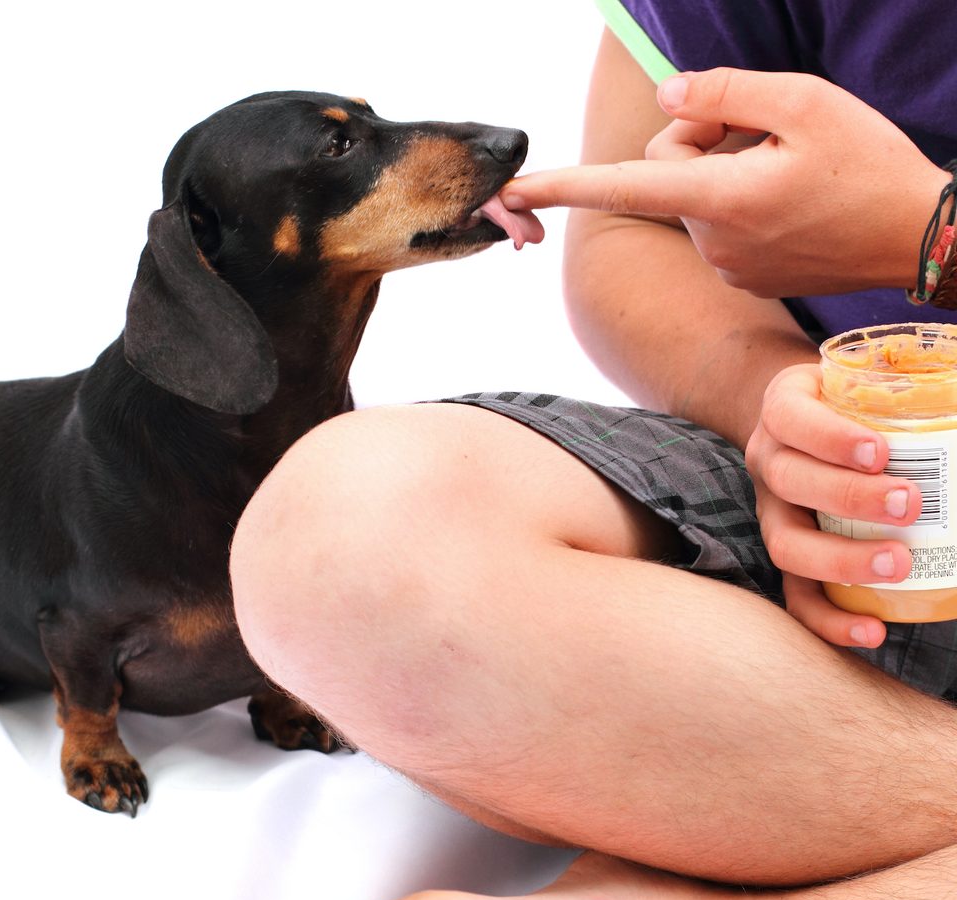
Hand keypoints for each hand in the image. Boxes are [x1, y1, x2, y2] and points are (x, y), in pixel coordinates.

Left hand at [503, 68, 949, 296]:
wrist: (915, 239)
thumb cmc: (869, 167)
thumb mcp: (806, 103)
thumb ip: (726, 93)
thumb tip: (669, 98)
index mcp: (720, 199)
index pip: (624, 186)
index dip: (564, 185)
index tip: (515, 192)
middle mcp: (710, 240)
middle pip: (668, 170)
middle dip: (701, 138)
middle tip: (762, 128)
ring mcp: (723, 263)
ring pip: (692, 195)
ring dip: (724, 167)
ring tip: (786, 166)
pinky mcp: (739, 273)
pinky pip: (714, 220)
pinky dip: (737, 197)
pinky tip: (788, 195)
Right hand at [745, 363, 920, 646]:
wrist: (804, 426)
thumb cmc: (851, 403)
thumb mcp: (869, 381)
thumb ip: (924, 389)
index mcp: (783, 411)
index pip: (790, 418)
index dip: (828, 438)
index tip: (879, 451)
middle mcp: (769, 462)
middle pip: (789, 481)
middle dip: (848, 498)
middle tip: (910, 504)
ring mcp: (773, 512)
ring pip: (785, 543)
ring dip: (840, 559)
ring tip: (898, 564)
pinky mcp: (788, 553)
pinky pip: (796, 594)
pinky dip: (829, 619)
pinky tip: (872, 631)